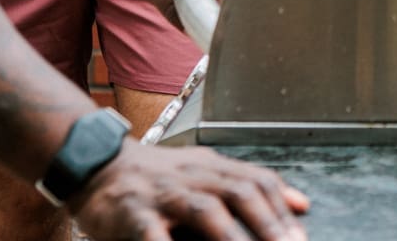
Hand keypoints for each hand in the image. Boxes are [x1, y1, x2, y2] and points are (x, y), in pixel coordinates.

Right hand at [72, 141, 309, 240]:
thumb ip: (248, 186)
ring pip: (205, 211)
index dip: (281, 209)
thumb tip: (300, 204)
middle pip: (239, 193)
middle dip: (267, 224)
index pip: (257, 181)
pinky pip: (155, 236)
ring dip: (232, 237)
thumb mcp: (205, 171)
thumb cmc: (156, 176)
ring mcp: (164, 194)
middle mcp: (192, 176)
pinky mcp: (134, 214)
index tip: (300, 236)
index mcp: (212, 166)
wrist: (96, 163)